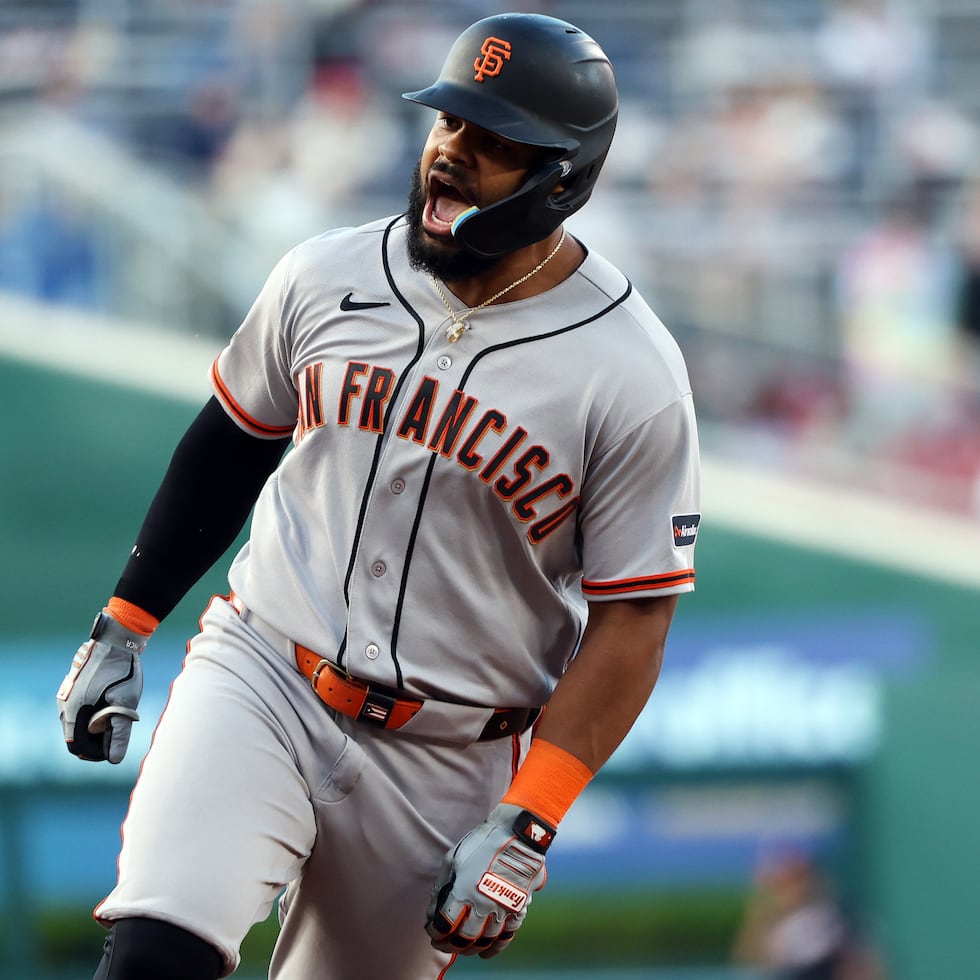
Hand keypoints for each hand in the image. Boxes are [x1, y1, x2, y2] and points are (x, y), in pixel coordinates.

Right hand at [56, 611, 146, 763]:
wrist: (118, 638)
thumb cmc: (122, 670)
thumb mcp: (125, 703)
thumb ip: (119, 732)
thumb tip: (114, 759)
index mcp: (73, 711)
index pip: (77, 746)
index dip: (95, 753)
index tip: (114, 749)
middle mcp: (64, 704)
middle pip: (76, 735)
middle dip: (97, 739)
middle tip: (120, 732)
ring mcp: (67, 695)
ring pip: (79, 722)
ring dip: (96, 726)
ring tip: (119, 716)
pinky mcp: (74, 688)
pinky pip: (81, 709)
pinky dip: (94, 714)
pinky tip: (112, 704)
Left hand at [425, 803, 555, 957]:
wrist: (518, 832)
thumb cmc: (482, 842)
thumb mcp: (454, 858)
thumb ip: (441, 887)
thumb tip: (432, 912)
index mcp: (463, 890)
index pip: (444, 925)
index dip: (434, 933)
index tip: (432, 932)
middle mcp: (483, 904)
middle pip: (463, 938)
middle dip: (449, 945)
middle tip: (442, 944)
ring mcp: (503, 908)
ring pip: (484, 940)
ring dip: (469, 948)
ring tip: (461, 948)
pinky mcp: (519, 908)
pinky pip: (506, 936)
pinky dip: (495, 948)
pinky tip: (485, 951)